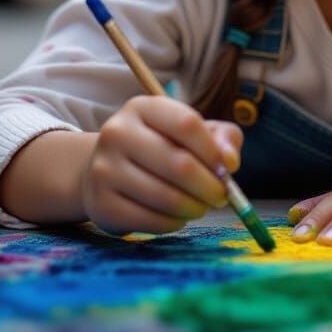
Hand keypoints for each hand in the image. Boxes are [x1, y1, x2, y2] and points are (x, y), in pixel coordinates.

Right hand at [79, 95, 242, 235]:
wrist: (105, 171)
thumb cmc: (160, 147)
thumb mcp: (191, 132)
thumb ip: (221, 139)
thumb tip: (231, 162)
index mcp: (142, 107)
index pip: (187, 124)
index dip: (213, 151)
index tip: (227, 170)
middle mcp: (117, 133)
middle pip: (179, 163)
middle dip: (209, 186)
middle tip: (221, 196)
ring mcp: (104, 169)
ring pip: (165, 196)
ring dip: (194, 207)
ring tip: (201, 206)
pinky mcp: (100, 204)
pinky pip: (149, 220)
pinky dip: (173, 223)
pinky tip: (179, 217)